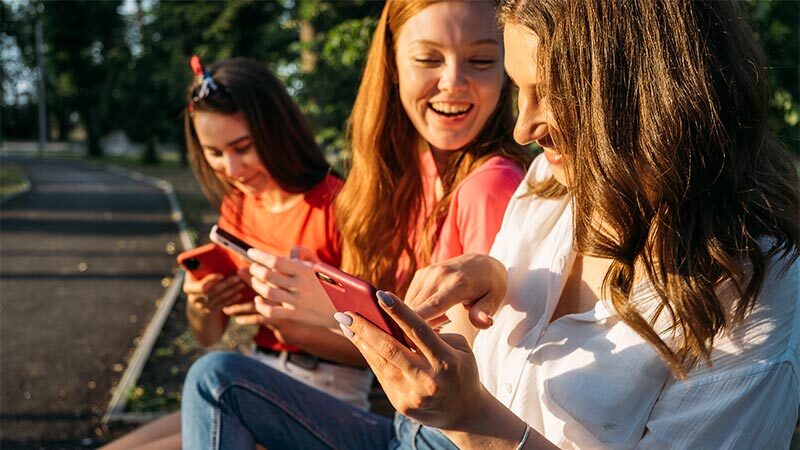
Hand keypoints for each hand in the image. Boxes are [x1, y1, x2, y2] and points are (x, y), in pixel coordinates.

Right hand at [183, 271, 246, 313]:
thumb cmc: (199, 276)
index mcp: (189, 287)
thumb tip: (218, 251)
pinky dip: (231, 299)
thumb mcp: (197, 271)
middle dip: (226, 284)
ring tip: (242, 283)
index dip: (211, 280)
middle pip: (213, 292)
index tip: (222, 274)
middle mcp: (194, 298)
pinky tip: (239, 293)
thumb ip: (203, 266)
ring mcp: (202, 306)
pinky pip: (222, 305)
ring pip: (220, 298)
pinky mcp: (210, 310)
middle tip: (238, 277)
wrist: (197, 294)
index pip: (201, 285)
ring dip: (232, 290)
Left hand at [245, 247, 336, 328]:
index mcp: (305, 271)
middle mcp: (300, 286)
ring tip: (255, 280)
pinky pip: (272, 312)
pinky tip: (259, 299)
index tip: (250, 252)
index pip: (276, 261)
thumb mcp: (321, 267)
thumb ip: (305, 256)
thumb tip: (291, 251)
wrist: (345, 309)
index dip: (260, 256)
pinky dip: (261, 305)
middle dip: (255, 269)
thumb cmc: (331, 284)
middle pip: (268, 276)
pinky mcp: (295, 315)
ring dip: (257, 284)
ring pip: (267, 292)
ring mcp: (297, 301)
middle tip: (252, 266)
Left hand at [336, 290, 489, 430]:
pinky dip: (369, 356)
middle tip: (346, 312)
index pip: (419, 331)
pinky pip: (382, 375)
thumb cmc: (461, 370)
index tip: (379, 294)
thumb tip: (394, 321)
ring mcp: (414, 395)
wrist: (466, 412)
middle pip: (391, 349)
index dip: (399, 311)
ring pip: (381, 362)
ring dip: (360, 341)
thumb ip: (432, 334)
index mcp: (446, 361)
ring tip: (346, 324)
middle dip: (365, 329)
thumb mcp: (460, 348)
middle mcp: (429, 380)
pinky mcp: (402, 404)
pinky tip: (359, 341)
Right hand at [406, 254, 507, 328]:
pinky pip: (410, 299)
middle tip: (432, 342)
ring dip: (414, 320)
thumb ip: (485, 312)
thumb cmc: (490, 287)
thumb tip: (484, 323)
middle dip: (415, 328)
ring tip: (438, 326)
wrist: (483, 263)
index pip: (434, 305)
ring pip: (409, 304)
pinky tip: (431, 317)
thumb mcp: (494, 299)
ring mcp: (427, 273)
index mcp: (458, 283)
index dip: (418, 320)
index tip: (405, 336)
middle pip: (416, 308)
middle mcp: (439, 275)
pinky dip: (414, 312)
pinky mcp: (420, 274)